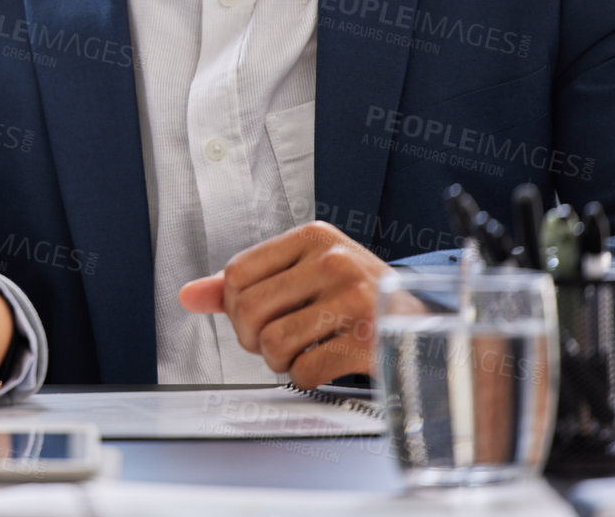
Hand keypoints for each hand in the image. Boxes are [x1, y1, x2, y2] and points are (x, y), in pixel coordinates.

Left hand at [178, 221, 390, 388]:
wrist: (426, 325)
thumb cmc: (358, 298)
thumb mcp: (306, 274)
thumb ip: (246, 282)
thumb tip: (188, 295)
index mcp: (314, 236)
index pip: (236, 273)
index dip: (235, 306)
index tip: (257, 315)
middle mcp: (334, 261)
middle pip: (247, 310)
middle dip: (253, 338)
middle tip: (277, 340)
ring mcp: (354, 299)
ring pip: (272, 343)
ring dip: (280, 360)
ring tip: (303, 350)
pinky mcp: (368, 340)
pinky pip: (304, 371)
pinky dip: (307, 377)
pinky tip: (326, 363)